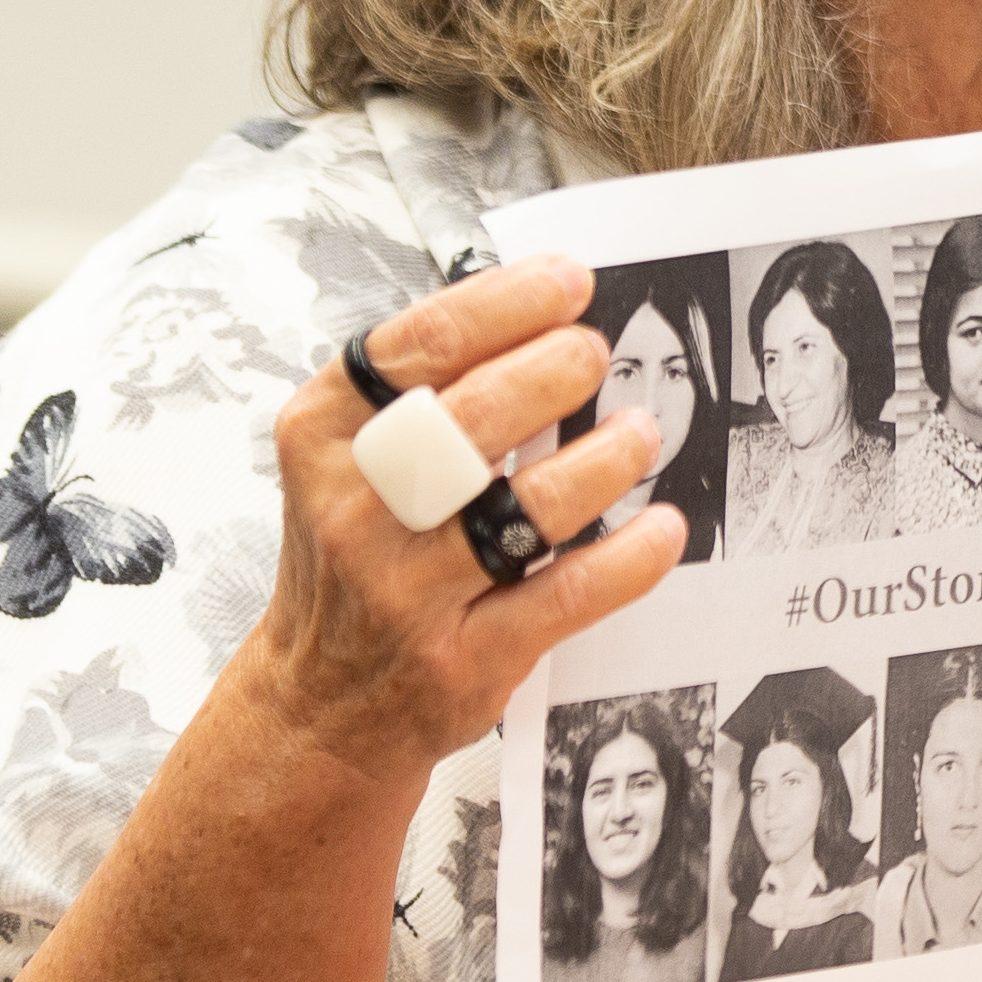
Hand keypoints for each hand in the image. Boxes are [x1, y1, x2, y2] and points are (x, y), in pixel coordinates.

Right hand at [236, 254, 690, 785]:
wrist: (319, 699)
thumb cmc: (357, 553)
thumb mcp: (349, 456)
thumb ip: (425, 389)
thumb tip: (539, 313)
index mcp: (325, 437)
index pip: (421, 345)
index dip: (507, 304)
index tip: (568, 281)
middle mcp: (357, 509)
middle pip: (476, 415)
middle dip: (555, 369)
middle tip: (595, 353)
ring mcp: (407, 588)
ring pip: (530, 505)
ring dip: (604, 458)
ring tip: (639, 432)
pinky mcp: (463, 656)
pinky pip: (565, 593)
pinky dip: (628, 557)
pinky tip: (661, 528)